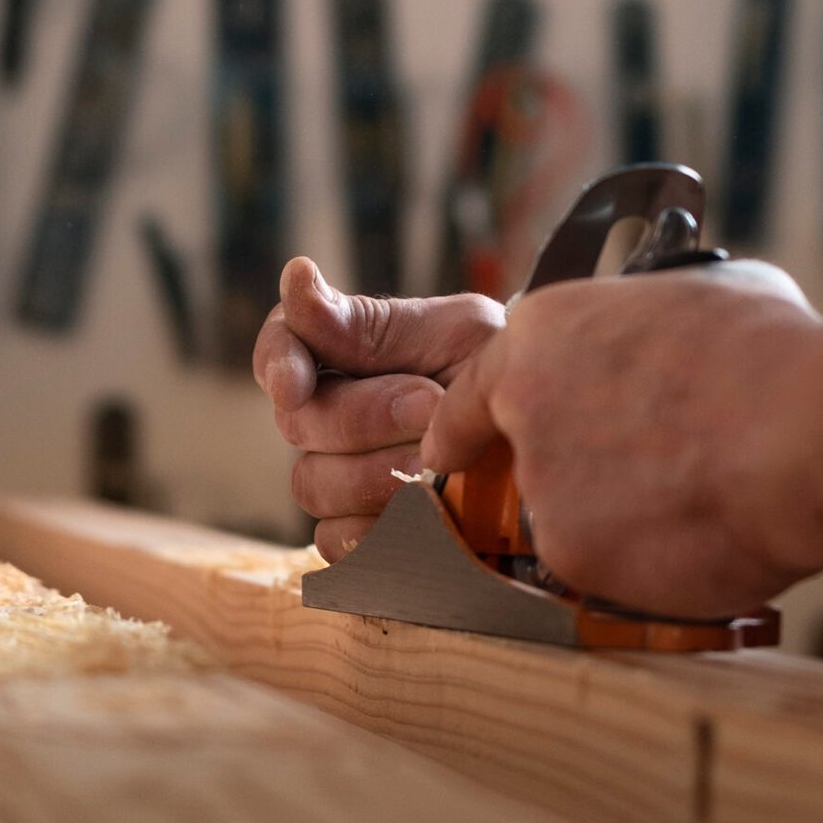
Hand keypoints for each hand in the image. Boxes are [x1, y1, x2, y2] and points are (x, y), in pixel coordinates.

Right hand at [254, 257, 503, 560]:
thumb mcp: (451, 330)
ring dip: (379, 473)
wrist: (545, 430)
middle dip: (367, 416)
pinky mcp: (357, 535)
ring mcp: (337, 477)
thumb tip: (295, 277)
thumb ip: (369, 323)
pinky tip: (420, 515)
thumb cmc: (494, 367)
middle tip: (429, 405)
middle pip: (300, 423)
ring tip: (441, 461)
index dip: (278, 364)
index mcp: (337, 352)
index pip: (279, 349)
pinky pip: (336, 544)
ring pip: (314, 484)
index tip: (295, 383)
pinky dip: (377, 531)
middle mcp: (325, 414)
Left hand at [421, 260, 822, 616]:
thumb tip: (673, 334)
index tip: (451, 453)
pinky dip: (655, 564)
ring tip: (706, 494)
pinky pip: (613, 569)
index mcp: (544, 335)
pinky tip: (709, 533)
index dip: (466, 426)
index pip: (473, 391)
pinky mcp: (578, 557)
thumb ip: (652, 325)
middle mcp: (526, 411)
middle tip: (650, 473)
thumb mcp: (701, 295)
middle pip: (531, 461)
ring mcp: (546, 490)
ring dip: (627, 520)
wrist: (805, 431)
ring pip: (574, 522)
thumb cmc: (771, 353)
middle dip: (581, 474)